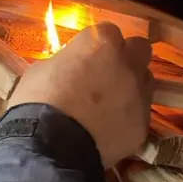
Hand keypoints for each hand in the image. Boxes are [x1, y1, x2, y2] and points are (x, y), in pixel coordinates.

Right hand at [9, 23, 152, 167]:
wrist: (49, 150)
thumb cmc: (37, 104)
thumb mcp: (41, 70)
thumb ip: (65, 61)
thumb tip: (70, 67)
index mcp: (101, 43)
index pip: (108, 32)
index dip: (96, 46)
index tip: (85, 59)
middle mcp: (128, 64)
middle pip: (140, 50)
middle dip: (126, 58)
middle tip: (106, 74)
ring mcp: (139, 96)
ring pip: (145, 82)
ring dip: (131, 87)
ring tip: (108, 106)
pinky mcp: (142, 126)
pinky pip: (139, 115)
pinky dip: (127, 119)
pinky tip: (107, 131)